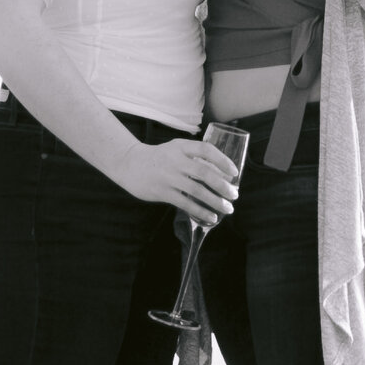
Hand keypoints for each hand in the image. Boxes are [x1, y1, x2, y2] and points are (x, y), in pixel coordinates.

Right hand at [117, 135, 239, 227]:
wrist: (130, 164)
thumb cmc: (159, 158)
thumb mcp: (175, 149)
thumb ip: (194, 156)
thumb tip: (221, 173)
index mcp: (181, 147)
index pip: (206, 150)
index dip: (222, 161)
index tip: (234, 173)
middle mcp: (175, 160)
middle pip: (205, 173)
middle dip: (223, 186)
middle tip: (234, 195)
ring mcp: (168, 177)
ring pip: (197, 190)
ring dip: (215, 201)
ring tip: (228, 209)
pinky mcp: (162, 192)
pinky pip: (185, 203)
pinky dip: (200, 211)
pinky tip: (211, 217)